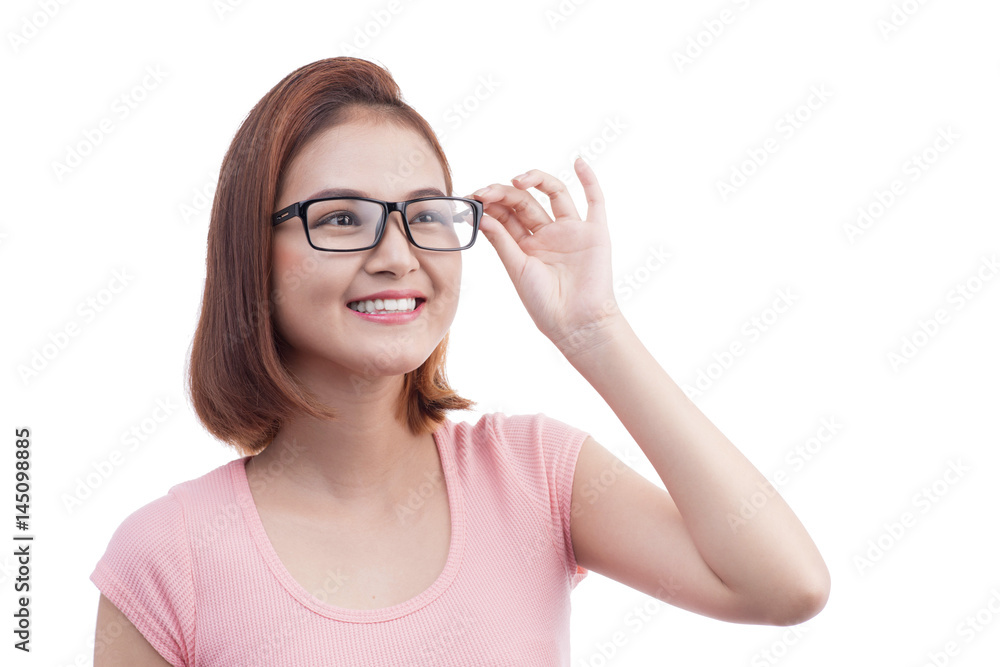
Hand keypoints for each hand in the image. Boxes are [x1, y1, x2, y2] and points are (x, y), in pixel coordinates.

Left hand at [466, 157, 622, 356]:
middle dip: (504, 193)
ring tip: (518, 179)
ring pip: (554, 194)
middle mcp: (548, 235)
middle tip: (487, 190)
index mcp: (526, 245)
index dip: (490, 203)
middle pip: (525, 202)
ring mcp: (571, 232)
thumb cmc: (544, 304)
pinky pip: (595, 202)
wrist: (575, 324)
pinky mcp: (595, 234)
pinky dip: (589, 180)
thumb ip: (502, 240)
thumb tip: (482, 214)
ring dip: (536, 180)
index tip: (473, 197)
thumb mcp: (516, 269)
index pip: (506, 214)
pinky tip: (579, 162)